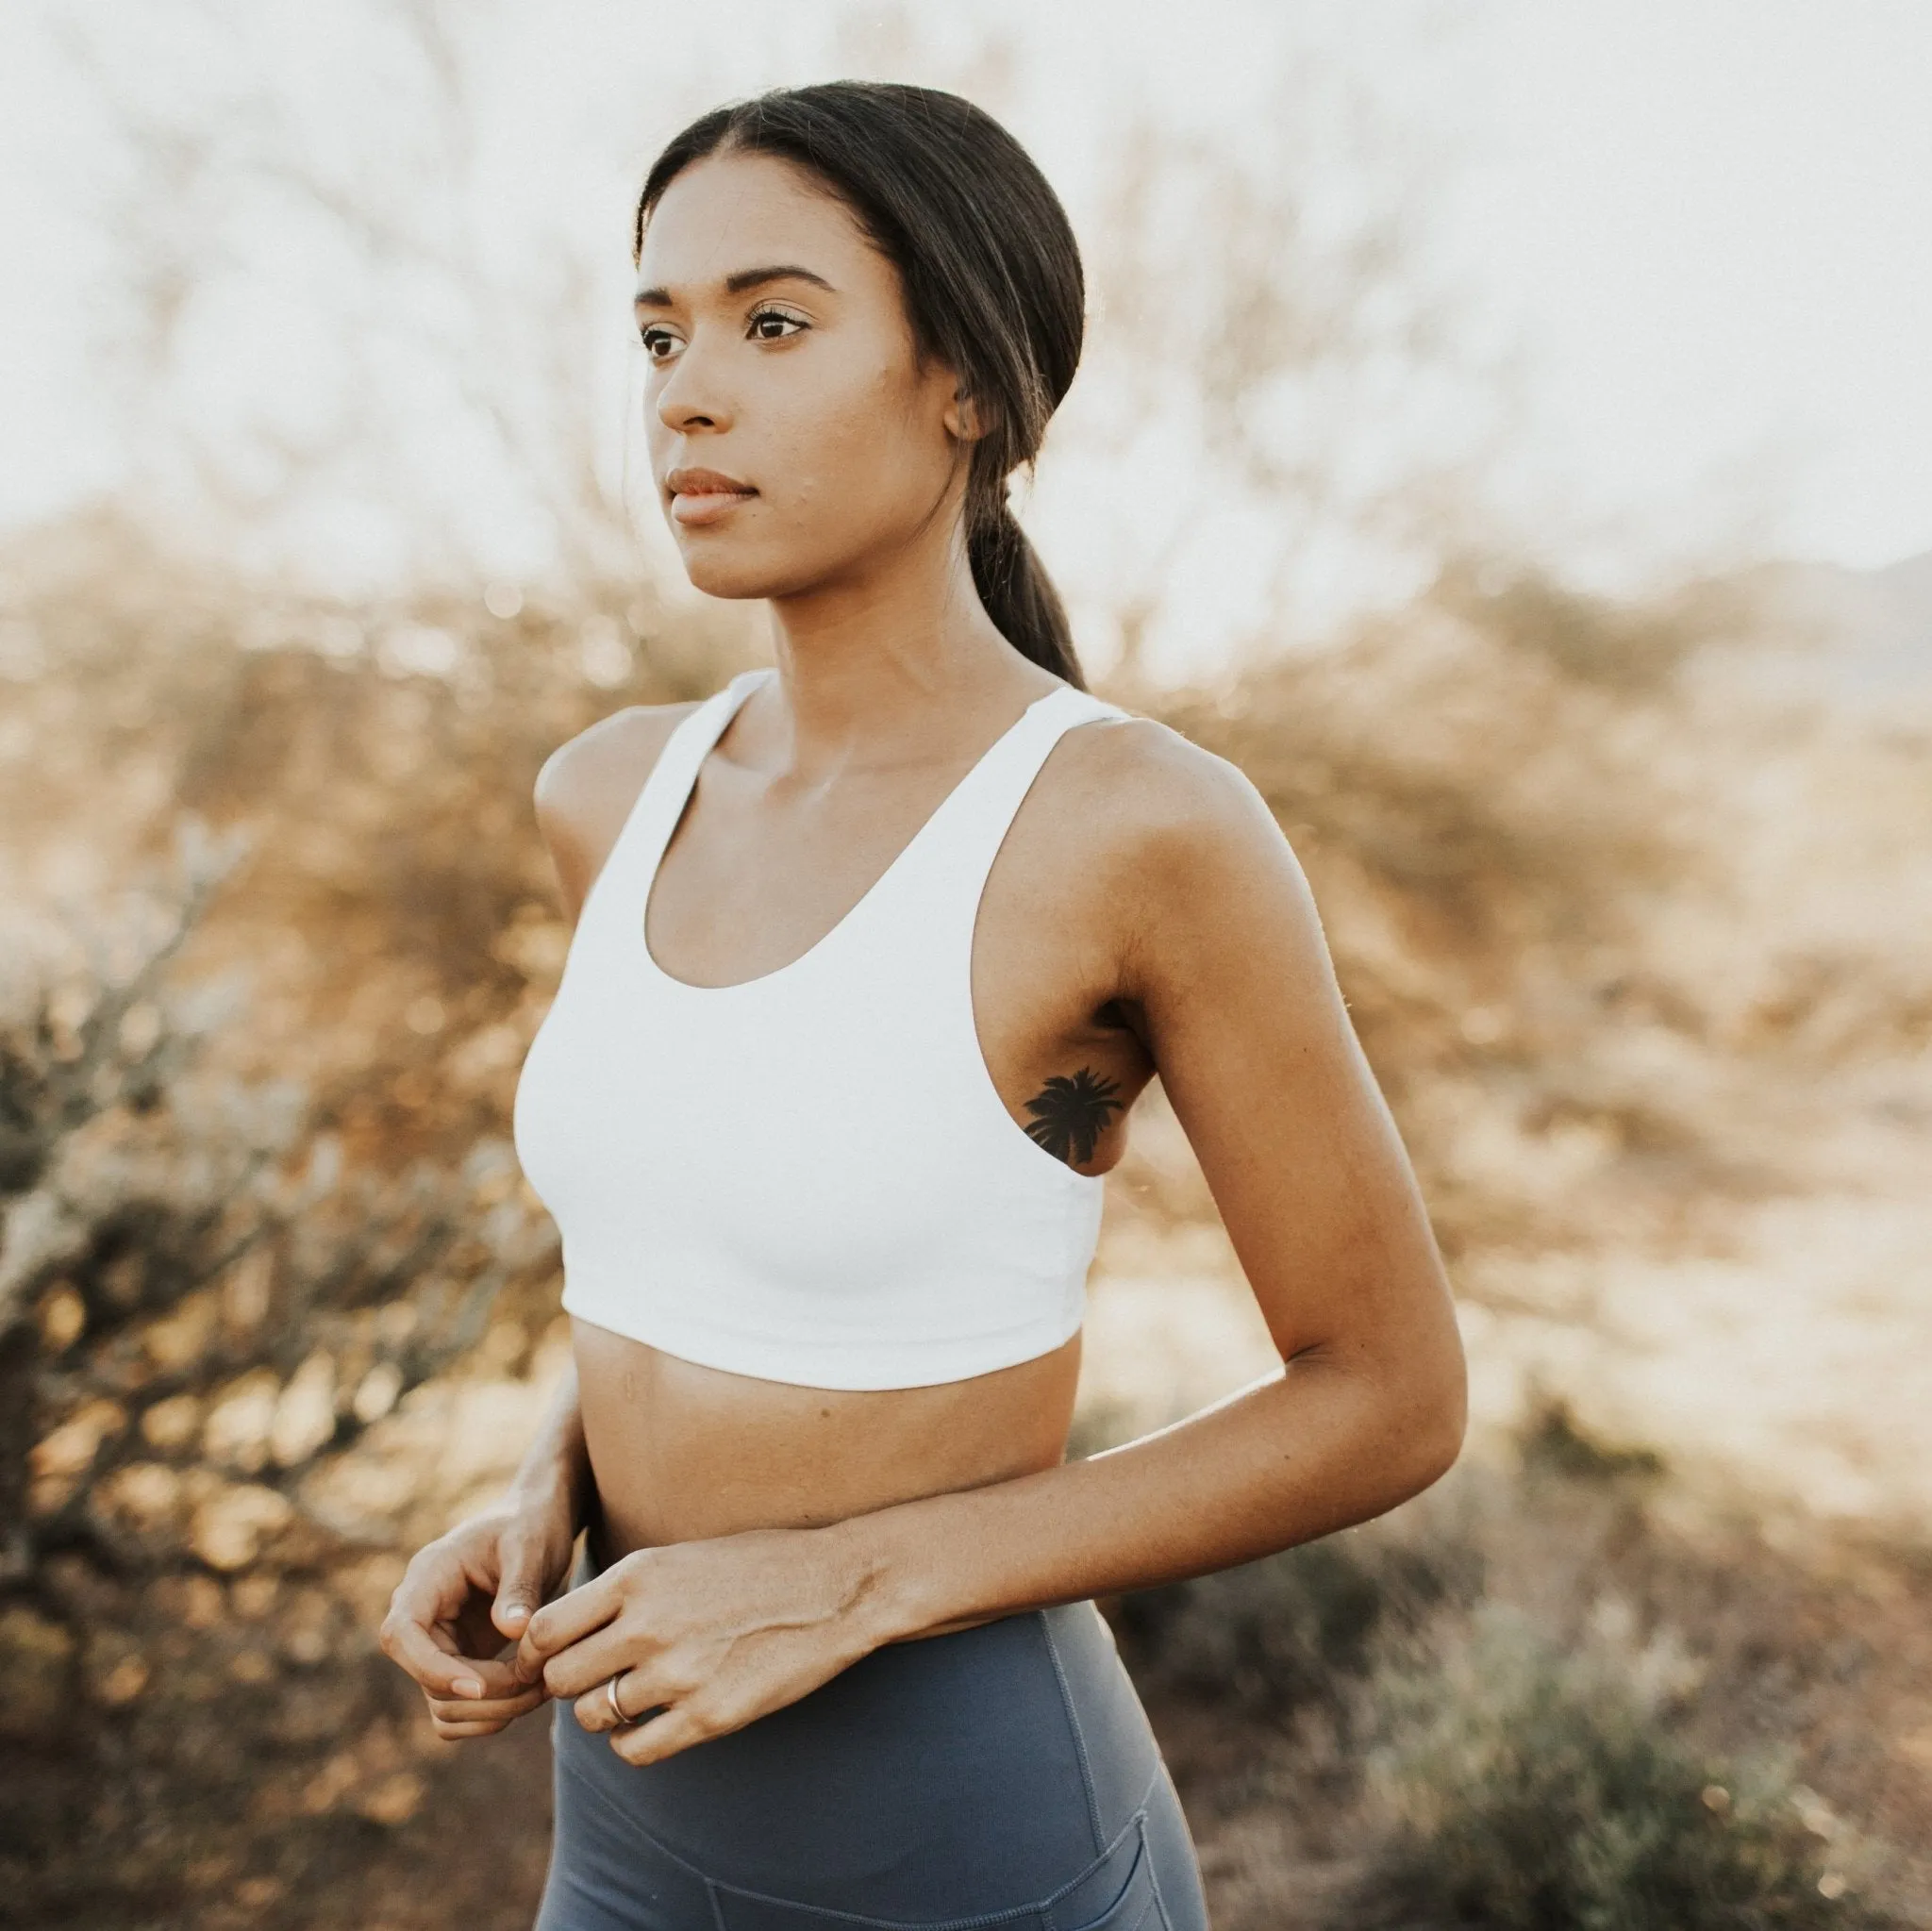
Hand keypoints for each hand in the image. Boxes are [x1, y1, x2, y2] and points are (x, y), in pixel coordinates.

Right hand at [380, 1496, 578, 1740]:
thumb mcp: (530, 1544)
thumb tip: (511, 1629)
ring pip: (443, 1705)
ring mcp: (438, 1643)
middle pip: (426, 1680)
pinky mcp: (458, 1663)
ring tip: (544, 1686)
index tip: (481, 1684)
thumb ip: (519, 1585)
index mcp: (427, 1578)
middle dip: (484, 1695)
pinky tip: (532, 1691)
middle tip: (540, 1682)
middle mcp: (423, 1615)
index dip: (433, 1668)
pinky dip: (492, 1715)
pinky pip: (458, 1709)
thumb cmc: (531, 1524)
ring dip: (493, 1712)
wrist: (537, 1523)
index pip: (401, 1634)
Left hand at [515, 1524, 881, 1765]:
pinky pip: (635, 1749)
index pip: (544, 1628)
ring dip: (602, 1712)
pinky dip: (631, 1742)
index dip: (537, 1651)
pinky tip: (650, 1724)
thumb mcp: (680, 1556)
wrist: (837, 1586)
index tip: (550, 1658)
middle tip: (592, 1680)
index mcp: (638, 1575)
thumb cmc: (758, 1564)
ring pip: (594, 1715)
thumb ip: (623, 1591)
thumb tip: (562, 1631)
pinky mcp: (710, 1715)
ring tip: (627, 1698)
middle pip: (560, 1677)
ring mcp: (680, 1672)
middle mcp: (649, 1623)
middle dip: (569, 1683)